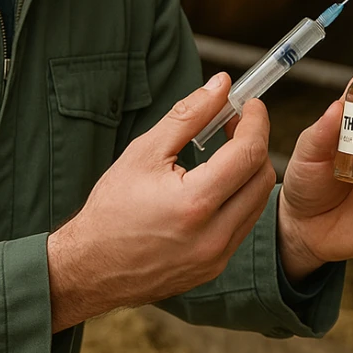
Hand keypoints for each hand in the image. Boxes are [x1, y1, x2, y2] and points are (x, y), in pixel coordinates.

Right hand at [46, 73, 275, 331]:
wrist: (89, 268)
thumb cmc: (112, 208)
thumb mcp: (145, 151)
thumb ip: (189, 114)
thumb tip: (221, 84)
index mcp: (194, 203)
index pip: (248, 153)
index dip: (255, 122)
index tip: (250, 104)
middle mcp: (214, 235)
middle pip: (262, 177)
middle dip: (256, 142)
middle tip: (234, 124)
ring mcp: (217, 256)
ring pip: (258, 201)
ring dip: (250, 170)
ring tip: (226, 150)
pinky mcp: (215, 266)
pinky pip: (245, 222)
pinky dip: (241, 196)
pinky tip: (219, 182)